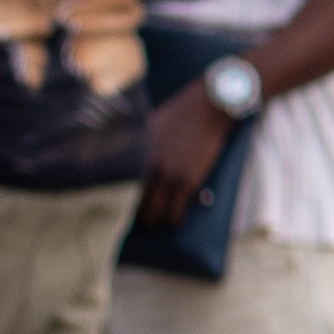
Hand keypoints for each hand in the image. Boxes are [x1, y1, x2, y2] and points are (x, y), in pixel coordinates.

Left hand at [135, 80, 236, 231]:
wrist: (208, 107)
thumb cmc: (181, 112)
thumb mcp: (150, 124)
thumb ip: (141, 143)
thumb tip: (134, 156)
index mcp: (139, 153)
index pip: (125, 185)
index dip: (125, 200)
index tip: (128, 209)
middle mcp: (150, 166)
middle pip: (139, 202)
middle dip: (142, 217)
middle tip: (144, 223)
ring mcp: (169, 174)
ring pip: (157, 210)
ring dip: (158, 222)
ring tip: (160, 226)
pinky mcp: (188, 179)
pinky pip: (178, 209)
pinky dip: (175, 219)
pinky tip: (176, 223)